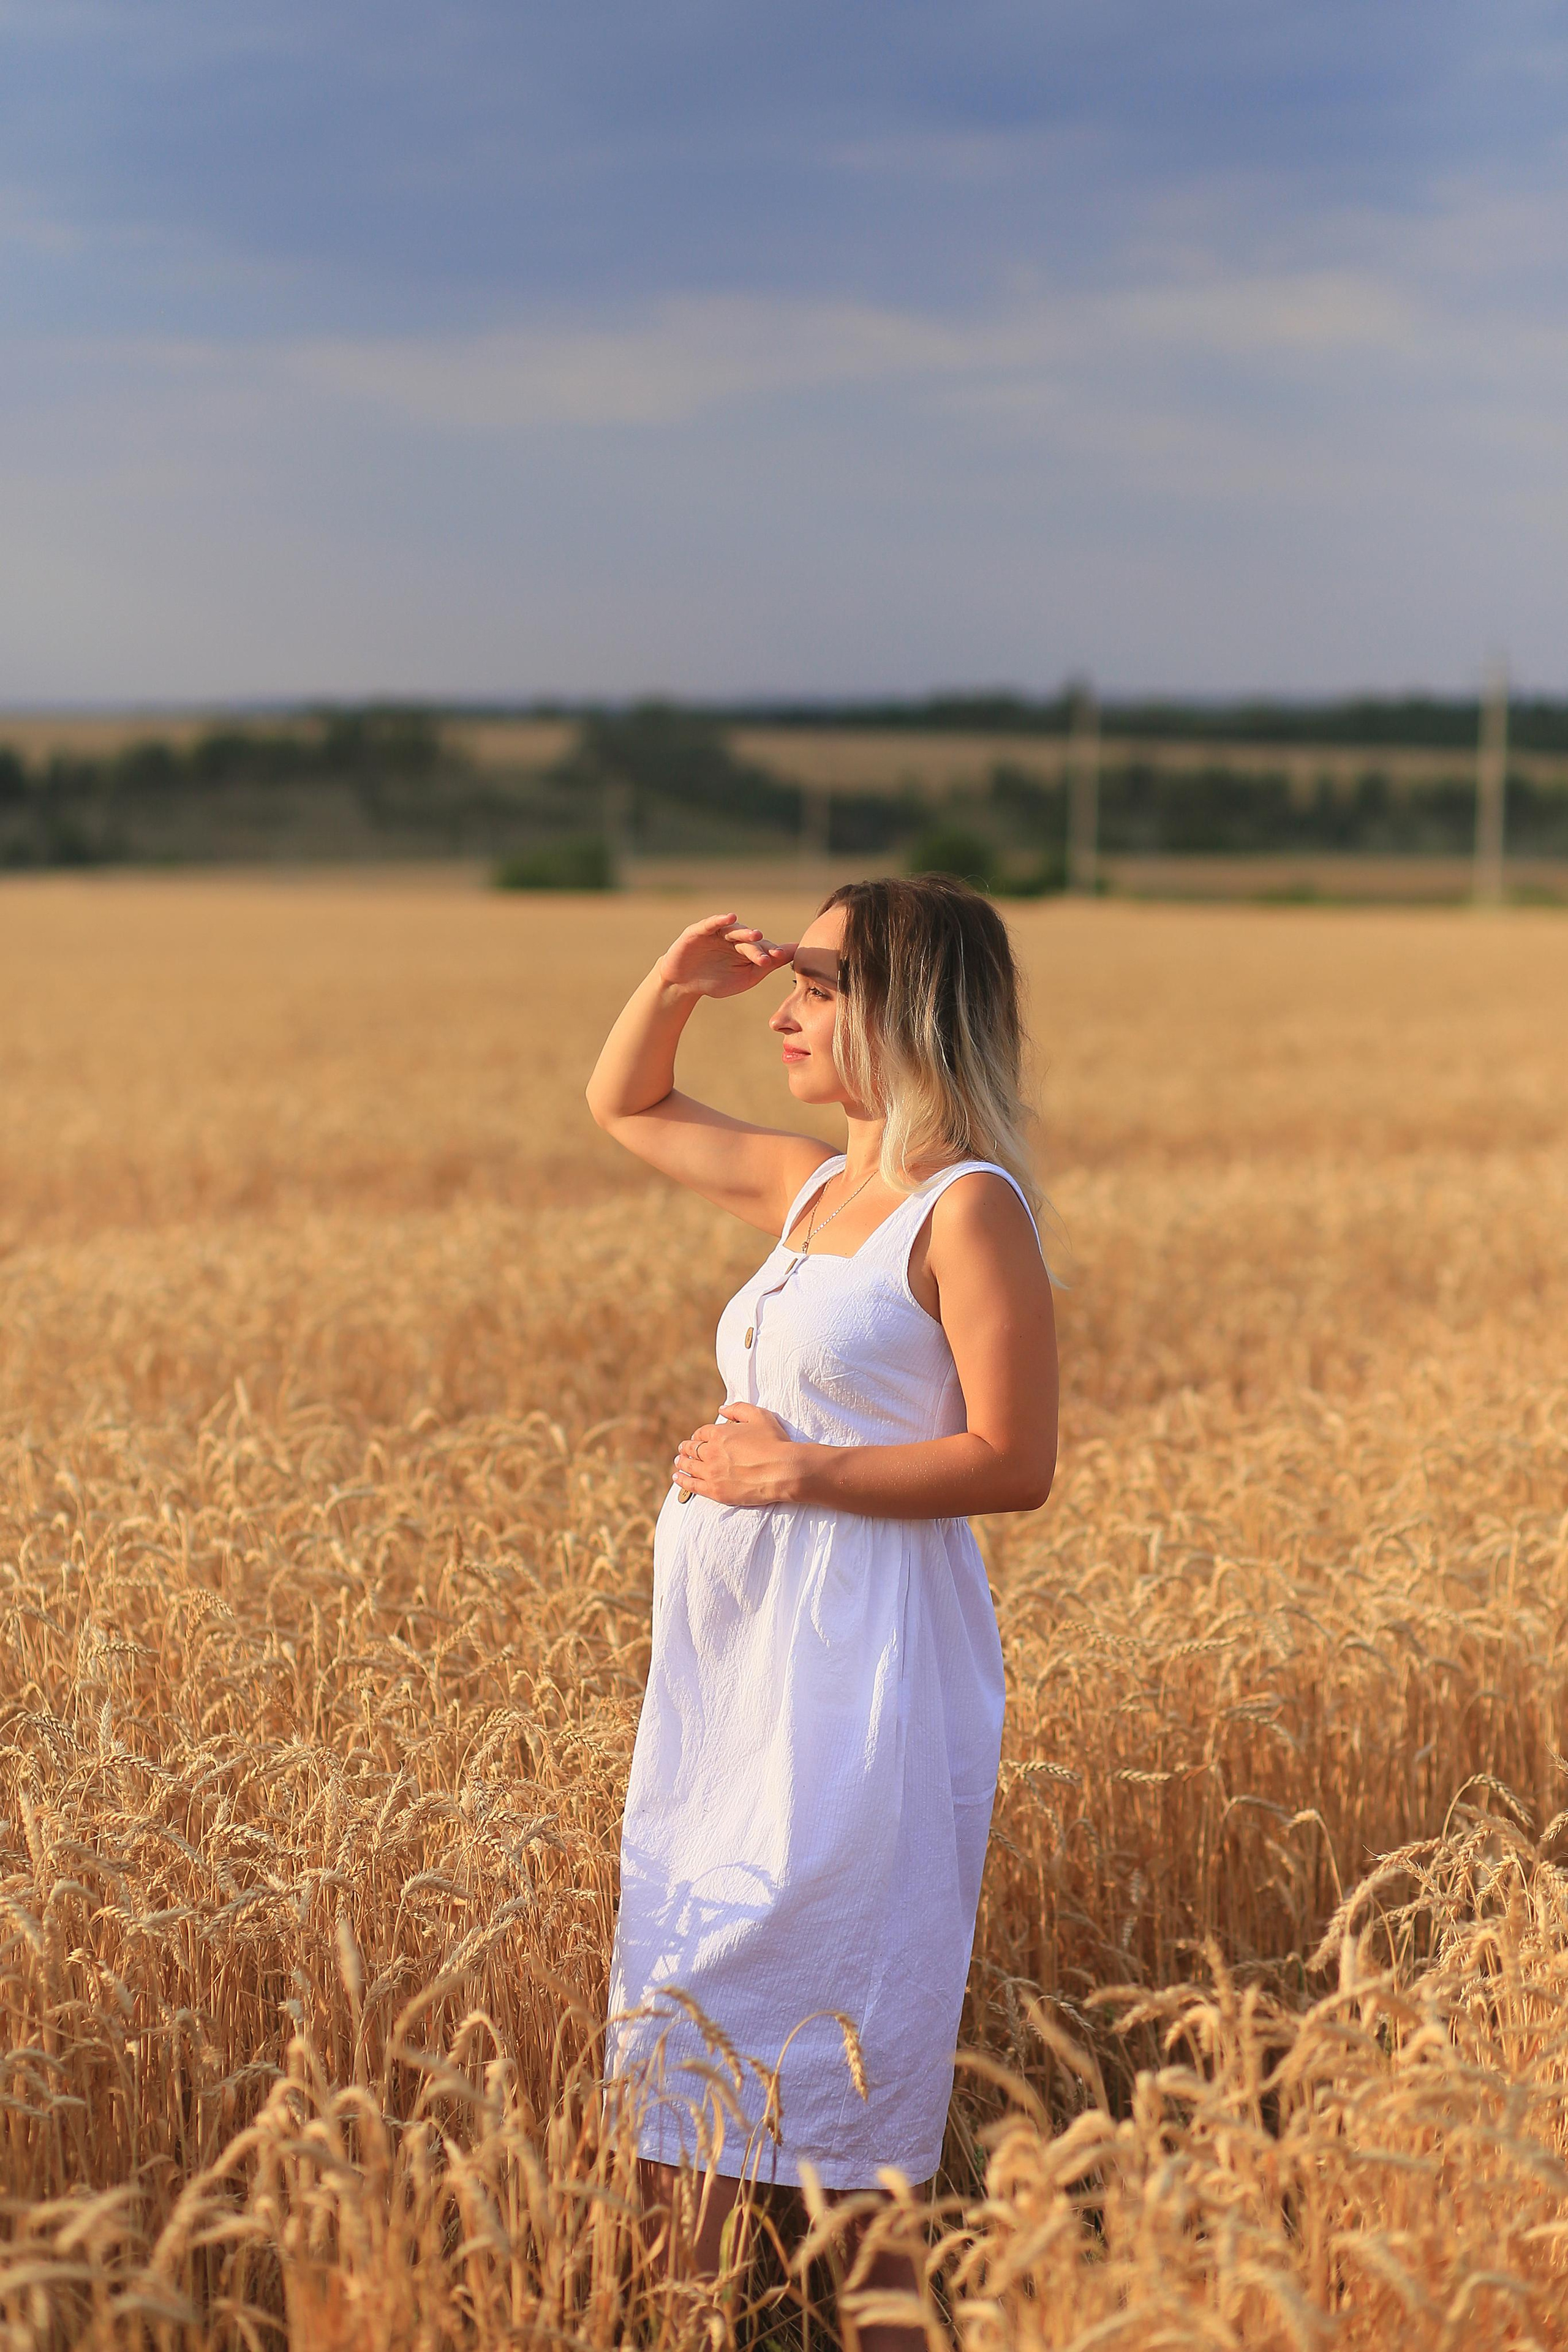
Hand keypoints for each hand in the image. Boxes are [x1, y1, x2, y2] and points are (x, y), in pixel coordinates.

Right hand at [658, 913, 795, 1001]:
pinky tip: (730, 918)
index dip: (773, 953)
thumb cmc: (715, 981)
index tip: (783, 958)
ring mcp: (717, 933)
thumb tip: (795, 953)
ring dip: (745, 932)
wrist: (684, 984)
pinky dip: (720, 920)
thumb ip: (768, 965)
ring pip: (734, 930)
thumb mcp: (745, 977)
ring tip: (756, 935)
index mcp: (746, 949)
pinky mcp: (699, 931)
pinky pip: (711, 923)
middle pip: (751, 941)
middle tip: (773, 955)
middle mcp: (734, 938)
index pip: (763, 949)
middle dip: (761, 948)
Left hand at [673, 1401, 806, 1505]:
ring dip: (681, 1462)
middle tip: (683, 1450)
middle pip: (692, 1449)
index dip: (698, 1435)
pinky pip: (691, 1485)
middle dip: (686, 1448)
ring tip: (678, 1462)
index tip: (697, 1438)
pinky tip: (677, 1478)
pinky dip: (682, 1480)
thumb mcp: (759, 1415)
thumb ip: (738, 1409)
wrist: (783, 1470)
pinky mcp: (715, 1490)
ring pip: (689, 1466)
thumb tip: (721, 1409)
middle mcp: (711, 1452)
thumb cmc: (774, 1442)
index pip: (701, 1433)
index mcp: (719, 1434)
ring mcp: (712, 1473)